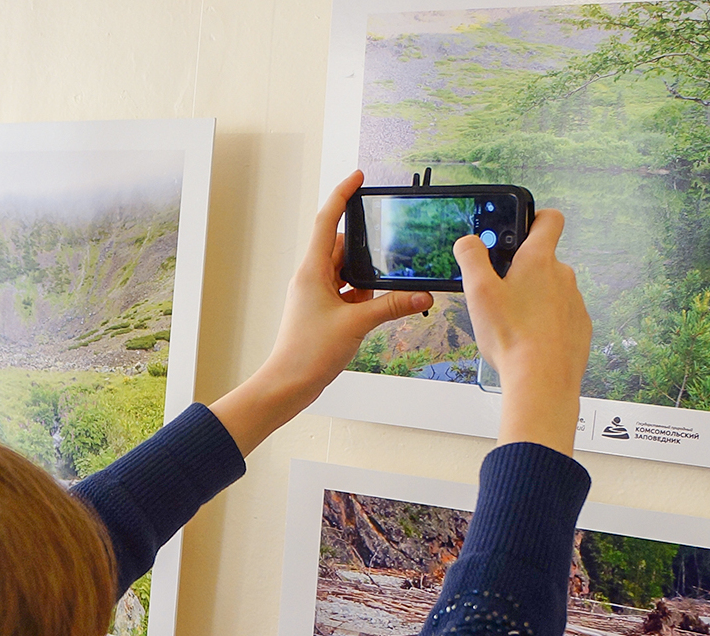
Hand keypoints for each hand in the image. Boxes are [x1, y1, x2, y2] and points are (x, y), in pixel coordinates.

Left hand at [210, 170, 432, 454]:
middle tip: (391, 241)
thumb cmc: (308, 353)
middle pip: (341, 246)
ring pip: (346, 271)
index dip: (342, 195)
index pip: (327, 220)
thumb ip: (392, 307)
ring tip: (391, 279)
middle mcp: (311, 277)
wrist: (288, 384)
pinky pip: (346, 292)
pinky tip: (380, 303)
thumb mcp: (356, 324)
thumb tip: (422, 295)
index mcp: (312, 270)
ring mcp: (315, 295)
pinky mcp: (322, 312)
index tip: (357, 177)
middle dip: (365, 245)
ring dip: (366, 274)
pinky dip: (363, 294)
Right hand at [454, 209, 589, 455]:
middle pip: (544, 260)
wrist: (542, 381)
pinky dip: (545, 324)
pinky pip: (561, 316)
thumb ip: (471, 258)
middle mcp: (563, 276)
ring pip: (551, 290)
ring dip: (534, 300)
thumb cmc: (512, 337)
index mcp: (539, 261)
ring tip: (512, 325)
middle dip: (523, 272)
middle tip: (499, 295)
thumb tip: (469, 241)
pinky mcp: (580, 327)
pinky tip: (528, 342)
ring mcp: (575, 302)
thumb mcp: (478, 292)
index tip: (521, 228)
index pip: (549, 219)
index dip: (535, 217)